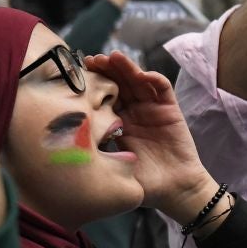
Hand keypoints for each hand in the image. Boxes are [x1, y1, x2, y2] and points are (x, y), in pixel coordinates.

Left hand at [85, 52, 216, 222]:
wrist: (175, 190)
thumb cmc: (144, 182)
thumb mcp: (115, 166)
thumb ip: (99, 153)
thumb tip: (71, 143)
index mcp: (118, 122)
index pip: (104, 96)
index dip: (93, 84)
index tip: (77, 75)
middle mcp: (134, 111)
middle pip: (119, 83)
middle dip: (106, 69)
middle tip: (92, 60)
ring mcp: (152, 108)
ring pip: (138, 80)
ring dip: (127, 67)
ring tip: (114, 57)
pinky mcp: (170, 109)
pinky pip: (162, 89)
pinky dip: (154, 78)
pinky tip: (142, 74)